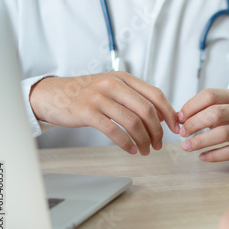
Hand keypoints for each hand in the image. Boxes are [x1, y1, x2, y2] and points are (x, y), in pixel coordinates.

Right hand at [29, 72, 178, 155]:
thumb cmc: (87, 94)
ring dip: (143, 140)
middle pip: (146, 110)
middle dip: (157, 131)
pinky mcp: (86, 112)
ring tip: (146, 150)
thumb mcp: (113, 88)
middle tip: (159, 145)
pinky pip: (114, 131)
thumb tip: (162, 115)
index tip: (175, 128)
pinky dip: (126, 143)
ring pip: (132, 122)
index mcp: (124, 78)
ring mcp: (99, 97)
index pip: (155, 95)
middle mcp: (113, 84)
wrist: (52, 94)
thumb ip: (135, 98)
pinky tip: (131, 150)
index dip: (169, 113)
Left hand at [178, 89, 228, 161]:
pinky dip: (214, 155)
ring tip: (186, 146)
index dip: (191, 106)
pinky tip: (202, 157)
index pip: (210, 95)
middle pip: (215, 113)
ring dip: (201, 141)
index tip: (179, 117)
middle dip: (194, 123)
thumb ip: (208, 109)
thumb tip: (180, 118)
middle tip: (182, 132)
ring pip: (223, 133)